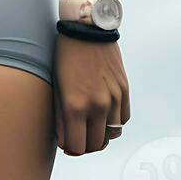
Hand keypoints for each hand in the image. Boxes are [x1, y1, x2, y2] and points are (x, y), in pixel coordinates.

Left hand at [53, 35, 129, 156]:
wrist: (87, 29)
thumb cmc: (64, 58)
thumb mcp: (56, 89)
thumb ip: (61, 119)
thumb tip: (66, 142)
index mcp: (75, 107)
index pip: (77, 147)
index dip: (70, 149)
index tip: (67, 144)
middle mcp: (97, 105)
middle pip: (95, 145)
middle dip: (85, 146)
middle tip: (78, 138)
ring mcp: (114, 98)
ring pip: (111, 135)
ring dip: (100, 136)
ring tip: (90, 128)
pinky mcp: (124, 89)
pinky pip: (123, 119)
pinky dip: (113, 123)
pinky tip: (103, 116)